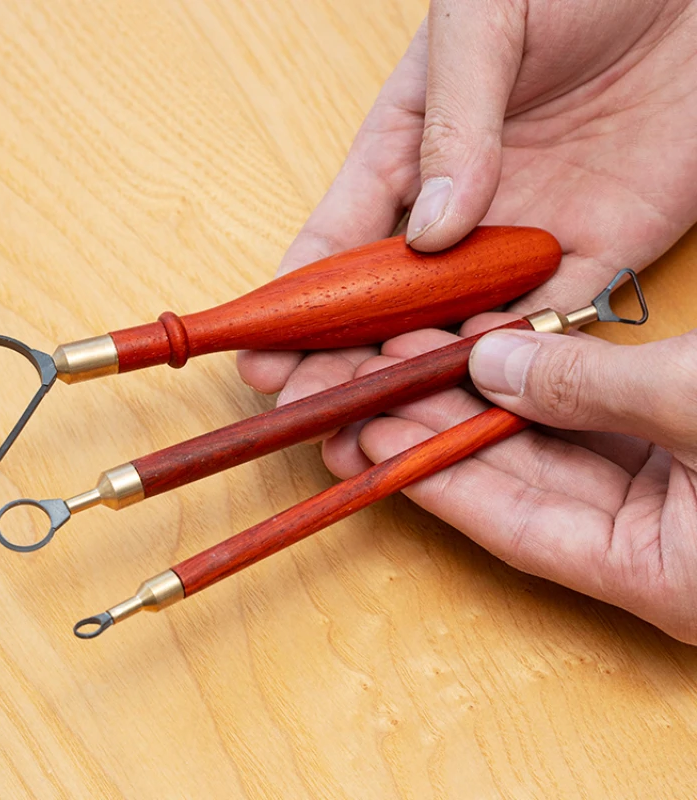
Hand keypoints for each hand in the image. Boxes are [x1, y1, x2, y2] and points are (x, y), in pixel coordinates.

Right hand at [238, 0, 696, 402]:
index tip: (260, 354)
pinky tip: (475, 397)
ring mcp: (520, 240)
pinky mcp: (594, 255)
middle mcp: (456, 210)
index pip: (337, 242)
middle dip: (343, 364)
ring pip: (455, 332)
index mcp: (406, 151)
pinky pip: (546, 327)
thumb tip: (431, 232)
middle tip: (309, 413)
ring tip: (379, 424)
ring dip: (418, 380)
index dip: (295, 303)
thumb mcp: (487, 20)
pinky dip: (512, 364)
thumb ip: (451, 124)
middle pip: (385, 307)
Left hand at [329, 318, 696, 643]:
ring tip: (414, 355)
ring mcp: (664, 494)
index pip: (511, 527)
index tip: (370, 436)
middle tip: (375, 384)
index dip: (435, 476)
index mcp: (660, 577)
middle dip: (442, 422)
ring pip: (548, 442)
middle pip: (518, 479)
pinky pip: (590, 413)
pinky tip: (488, 350)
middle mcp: (652, 543)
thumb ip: (592, 389)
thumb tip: (490, 364)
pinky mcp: (677, 447)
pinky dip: (543, 380)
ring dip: (484, 394)